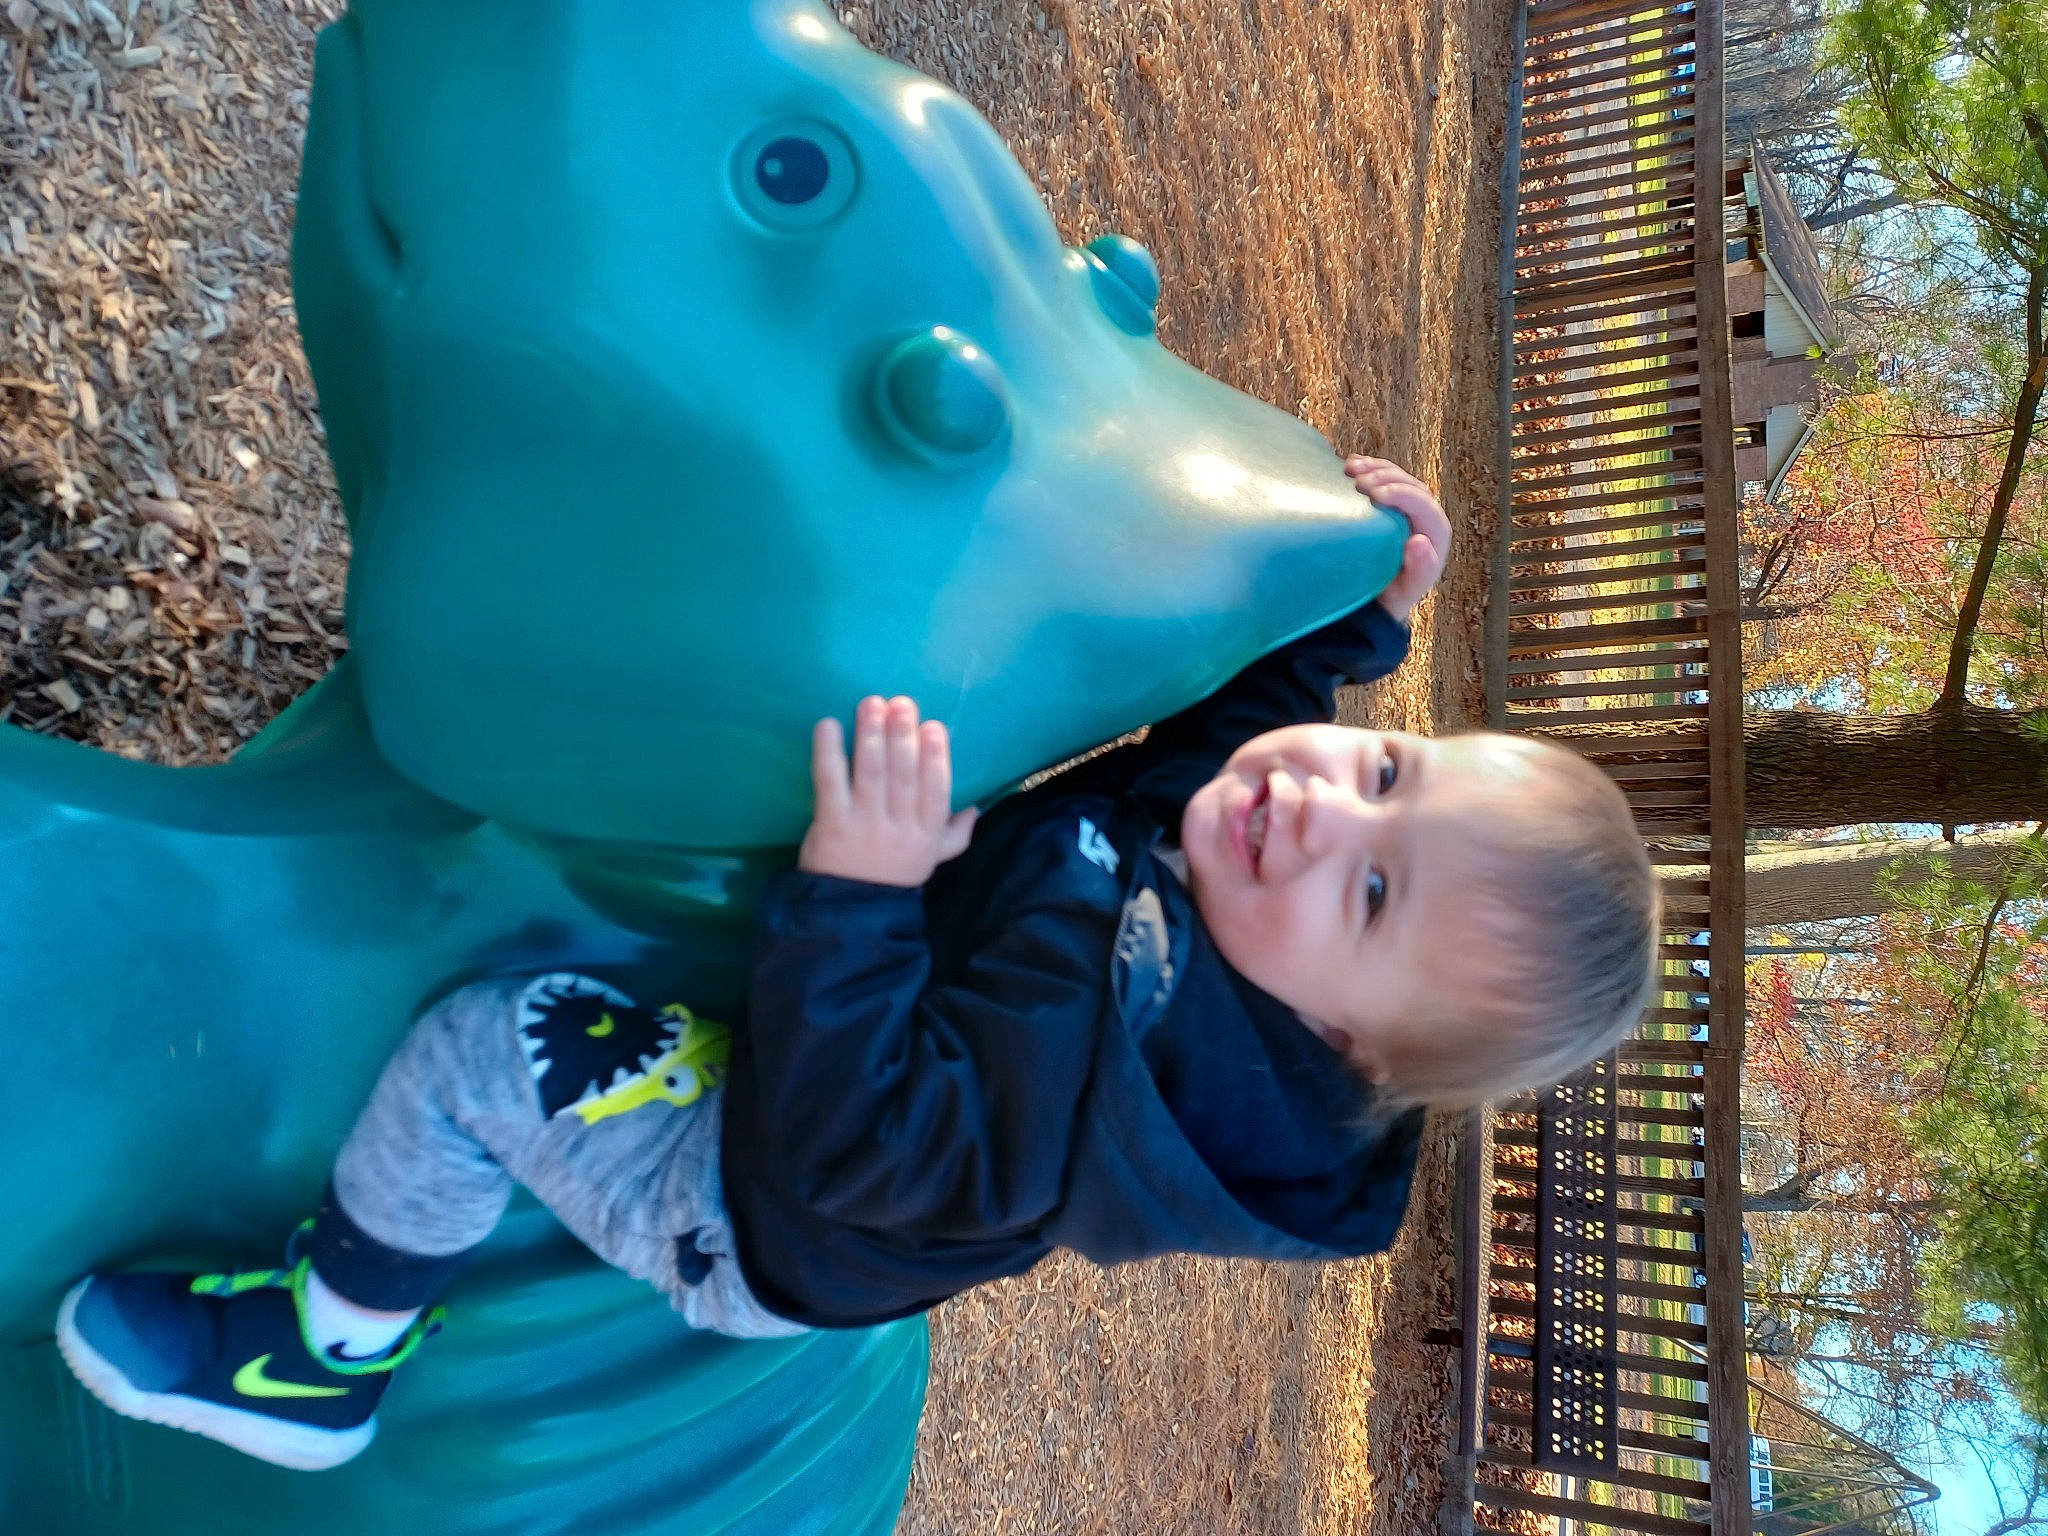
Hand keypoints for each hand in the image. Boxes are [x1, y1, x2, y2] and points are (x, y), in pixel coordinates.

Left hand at [799, 695, 978, 886]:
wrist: (849, 913)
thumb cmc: (892, 877)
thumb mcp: (931, 860)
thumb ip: (955, 835)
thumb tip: (975, 808)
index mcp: (926, 834)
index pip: (936, 791)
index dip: (935, 756)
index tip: (933, 726)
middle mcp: (898, 828)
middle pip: (903, 776)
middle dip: (903, 736)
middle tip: (901, 703)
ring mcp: (864, 826)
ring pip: (871, 774)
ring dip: (871, 735)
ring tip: (871, 704)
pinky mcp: (831, 825)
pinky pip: (829, 783)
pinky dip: (829, 753)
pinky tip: (828, 726)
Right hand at [1344, 454, 1450, 623]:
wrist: (1373, 597)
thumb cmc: (1390, 597)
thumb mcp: (1405, 593)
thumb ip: (1420, 572)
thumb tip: (1419, 541)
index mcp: (1434, 534)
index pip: (1424, 505)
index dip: (1402, 495)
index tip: (1375, 495)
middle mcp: (1423, 515)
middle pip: (1410, 484)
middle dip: (1385, 478)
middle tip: (1358, 483)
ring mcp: (1404, 505)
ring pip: (1396, 475)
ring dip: (1374, 468)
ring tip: (1350, 469)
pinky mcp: (1387, 501)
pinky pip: (1381, 475)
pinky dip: (1366, 466)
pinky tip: (1349, 464)